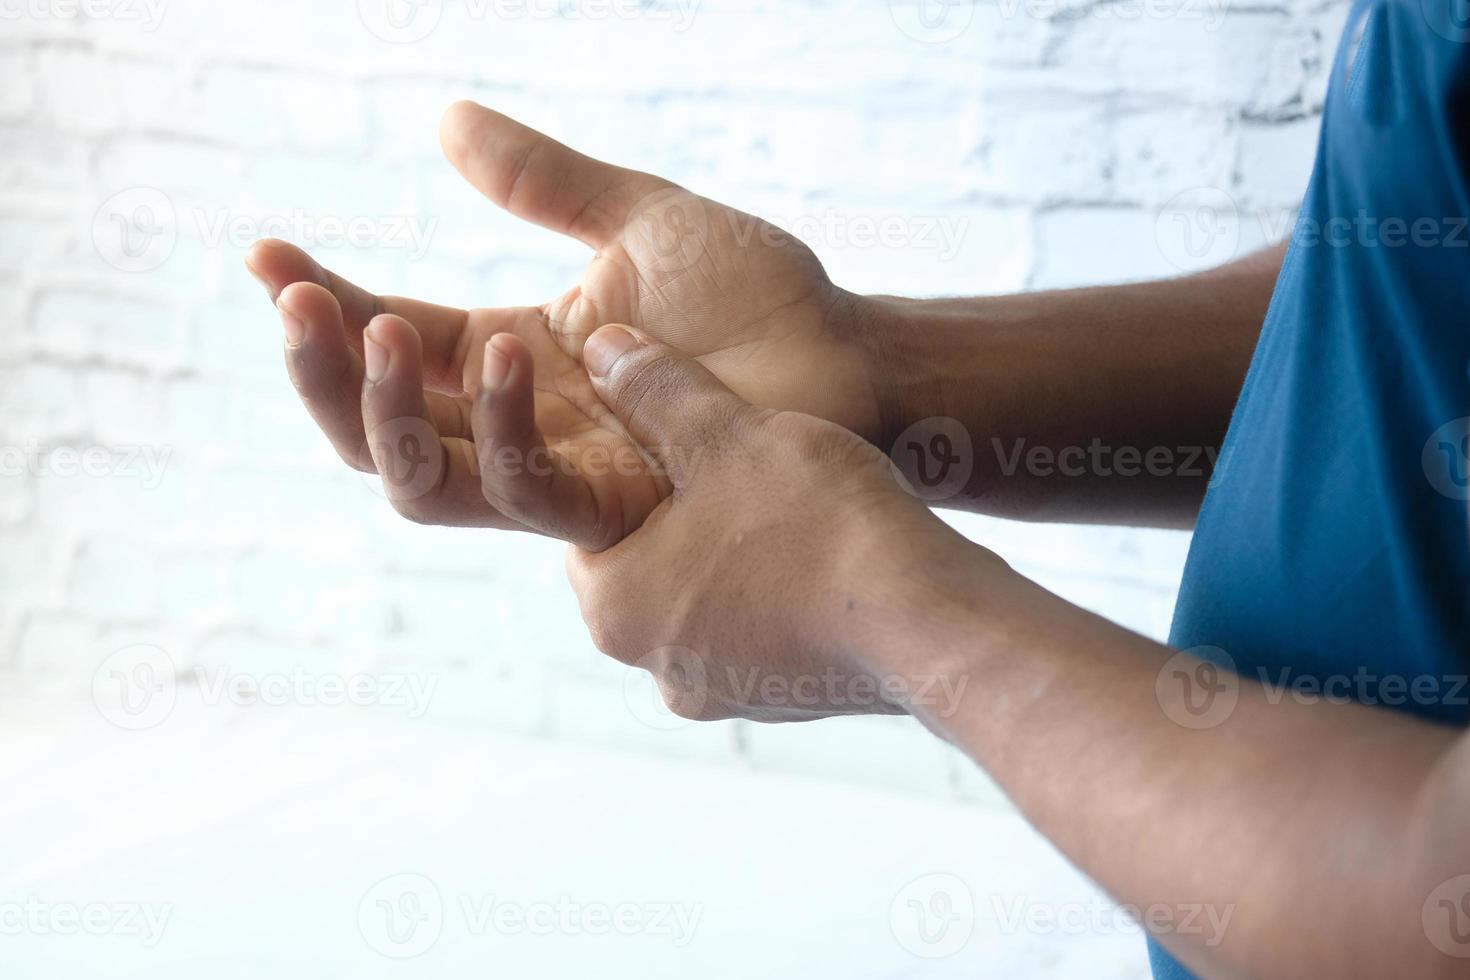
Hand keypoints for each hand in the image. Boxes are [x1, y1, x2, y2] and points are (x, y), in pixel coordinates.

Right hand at [246, 101, 881, 548]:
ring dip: (377, 414)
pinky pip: (524, 492)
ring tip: (363, 326)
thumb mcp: (638, 218)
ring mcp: (563, 474)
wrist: (851, 355)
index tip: (265, 253)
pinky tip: (496, 350)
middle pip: (380, 426)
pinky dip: (493, 431)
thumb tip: (444, 118)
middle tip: (292, 297)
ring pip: (424, 480)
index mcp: (511, 358)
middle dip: (321, 369)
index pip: (391, 342)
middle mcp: (520, 426)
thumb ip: (543, 180)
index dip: (323, 305)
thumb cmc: (759, 296)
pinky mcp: (615, 507)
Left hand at [561, 324, 1004, 722]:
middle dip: (694, 511)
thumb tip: (601, 349)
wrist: (932, 624)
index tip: (688, 437)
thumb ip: (655, 391)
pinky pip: (770, 630)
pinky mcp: (786, 703)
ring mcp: (724, 694)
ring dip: (744, 553)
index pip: (594, 523)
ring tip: (800, 506)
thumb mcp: (726, 435)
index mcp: (615, 610)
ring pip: (715, 596)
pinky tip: (833, 554)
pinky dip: (790, 593)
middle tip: (746, 463)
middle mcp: (656, 669)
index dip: (640, 467)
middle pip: (655, 562)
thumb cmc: (817, 525)